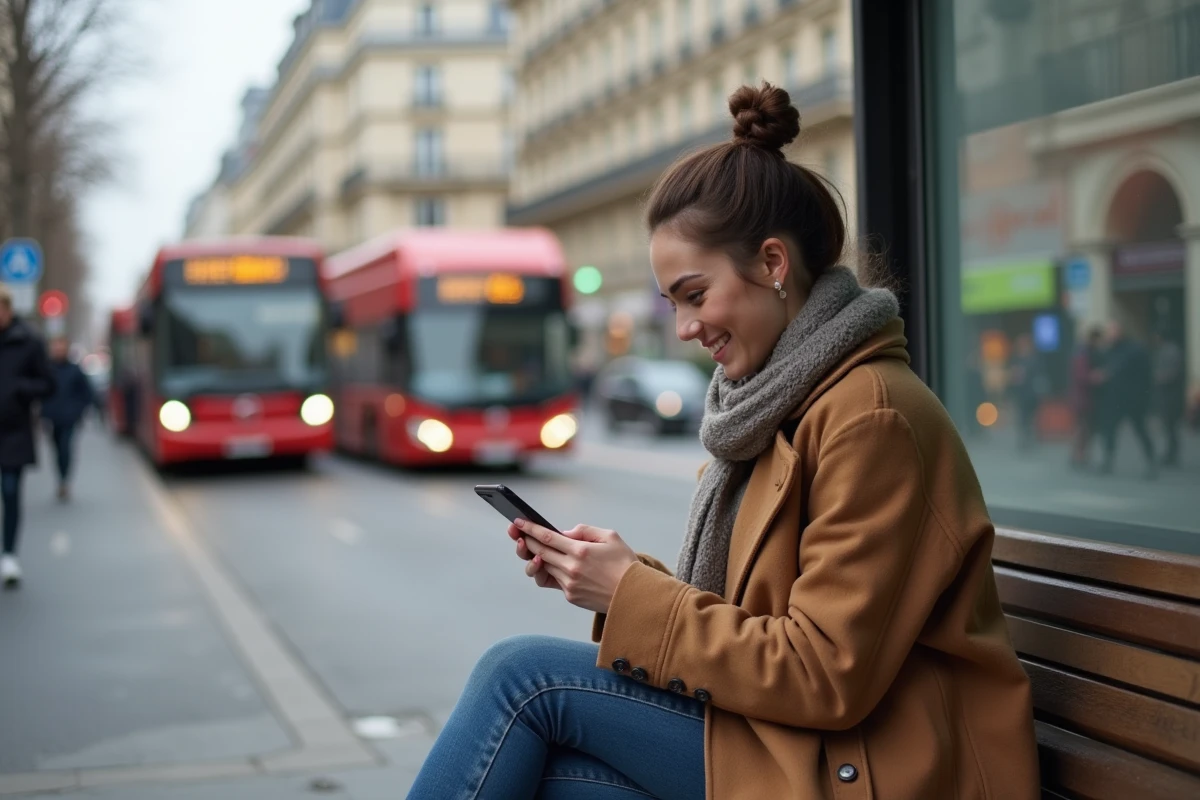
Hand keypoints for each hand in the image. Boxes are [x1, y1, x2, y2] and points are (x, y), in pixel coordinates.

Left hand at [512, 519, 638, 613]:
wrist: (634, 595)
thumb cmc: (625, 563)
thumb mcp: (610, 537)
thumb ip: (585, 531)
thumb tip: (564, 533)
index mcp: (580, 551)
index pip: (547, 537)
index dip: (529, 528)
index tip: (517, 521)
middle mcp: (571, 568)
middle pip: (539, 552)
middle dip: (526, 541)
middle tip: (517, 532)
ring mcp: (569, 584)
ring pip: (544, 567)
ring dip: (536, 557)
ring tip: (533, 548)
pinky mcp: (571, 596)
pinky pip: (554, 580)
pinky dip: (551, 570)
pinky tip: (552, 563)